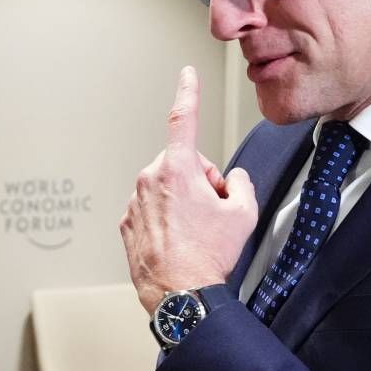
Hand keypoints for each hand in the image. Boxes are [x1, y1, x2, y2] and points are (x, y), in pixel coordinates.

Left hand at [120, 66, 258, 312]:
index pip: (184, 119)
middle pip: (183, 164)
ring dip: (182, 202)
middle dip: (199, 181)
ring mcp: (135, 202)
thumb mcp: (243, 213)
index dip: (188, 92)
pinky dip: (166, 220)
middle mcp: (150, 180)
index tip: (187, 75)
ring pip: (166, 188)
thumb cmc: (208, 256)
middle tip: (212, 213)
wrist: (182, 295)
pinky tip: (178, 241)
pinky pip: (152, 209)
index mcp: (177, 169)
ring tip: (194, 234)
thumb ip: (240, 184)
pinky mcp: (127, 223)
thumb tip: (231, 180)